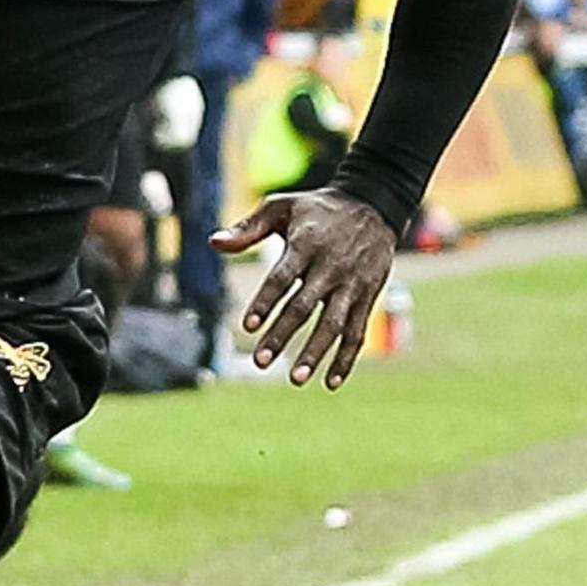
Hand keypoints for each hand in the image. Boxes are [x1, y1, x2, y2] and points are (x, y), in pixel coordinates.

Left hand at [212, 189, 398, 386]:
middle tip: (261, 362)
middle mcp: (330, 267)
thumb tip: (213, 242)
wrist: (373, 203)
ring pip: (333, 324)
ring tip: (295, 378)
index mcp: (306, 245)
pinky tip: (330, 382)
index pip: (282, 278)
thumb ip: (248, 227)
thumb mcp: (282, 207)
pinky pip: (357, 331)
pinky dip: (346, 358)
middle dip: (282, 335)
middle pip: (304, 306)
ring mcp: (352, 284)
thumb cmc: (318, 208)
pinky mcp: (368, 295)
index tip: (247, 327)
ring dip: (315, 353)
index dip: (265, 302)